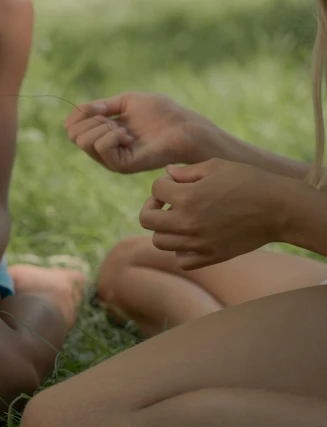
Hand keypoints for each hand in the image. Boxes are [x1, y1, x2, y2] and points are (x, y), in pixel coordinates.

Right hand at [64, 92, 216, 173]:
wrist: (183, 127)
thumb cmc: (160, 113)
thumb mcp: (125, 102)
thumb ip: (100, 106)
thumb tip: (77, 109)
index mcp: (101, 135)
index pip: (71, 127)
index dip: (82, 113)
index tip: (104, 109)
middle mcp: (102, 151)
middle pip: (73, 135)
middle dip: (93, 120)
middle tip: (117, 122)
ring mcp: (110, 160)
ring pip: (84, 141)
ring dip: (105, 128)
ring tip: (127, 131)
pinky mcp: (120, 166)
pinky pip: (101, 146)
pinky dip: (113, 136)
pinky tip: (130, 138)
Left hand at [139, 159, 289, 269]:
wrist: (280, 208)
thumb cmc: (249, 181)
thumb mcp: (216, 166)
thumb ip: (186, 171)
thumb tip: (166, 174)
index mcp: (187, 197)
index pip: (155, 189)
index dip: (163, 183)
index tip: (177, 183)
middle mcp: (187, 223)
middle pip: (146, 220)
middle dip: (153, 207)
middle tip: (167, 202)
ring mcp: (197, 243)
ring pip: (159, 242)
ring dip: (165, 229)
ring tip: (180, 219)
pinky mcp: (210, 257)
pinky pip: (181, 260)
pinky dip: (181, 251)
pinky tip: (192, 238)